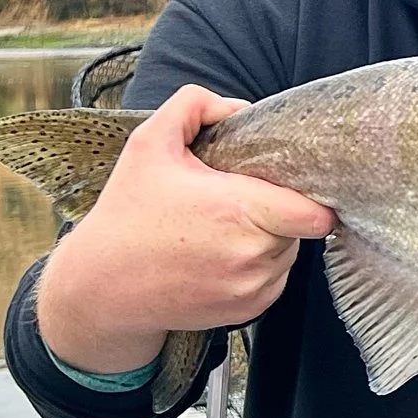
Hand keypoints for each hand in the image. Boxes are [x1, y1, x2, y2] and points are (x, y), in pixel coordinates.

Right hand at [35, 85, 337, 371]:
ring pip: (290, 252)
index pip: (315, 212)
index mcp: (239, 211)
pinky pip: (275, 279)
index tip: (288, 182)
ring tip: (225, 228)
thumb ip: (194, 106)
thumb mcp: (149, 143)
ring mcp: (252, 289)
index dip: (310, 193)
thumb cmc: (128, 213)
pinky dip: (259, 266)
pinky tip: (221, 254)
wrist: (102, 286)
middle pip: (302, 226)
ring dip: (271, 238)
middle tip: (239, 198)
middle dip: (279, 209)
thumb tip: (240, 108)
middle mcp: (252, 256)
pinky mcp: (248, 311)